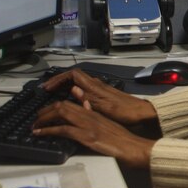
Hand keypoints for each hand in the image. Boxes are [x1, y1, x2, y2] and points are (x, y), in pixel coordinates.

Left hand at [33, 100, 154, 167]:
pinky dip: (48, 130)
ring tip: (35, 126)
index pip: (70, 103)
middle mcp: (90, 115)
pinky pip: (63, 129)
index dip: (54, 106)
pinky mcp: (87, 136)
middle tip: (36, 119)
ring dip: (44, 118)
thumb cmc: (124, 141)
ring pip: (60, 113)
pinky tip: (40, 134)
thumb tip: (82, 119)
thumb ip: (94, 121)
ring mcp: (88, 125)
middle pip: (62, 105)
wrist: (134, 148)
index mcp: (94, 113)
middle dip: (45, 111)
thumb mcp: (107, 127)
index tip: (46, 114)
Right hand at [41, 69, 158, 126]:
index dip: (58, 79)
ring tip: (53, 94)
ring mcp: (100, 89)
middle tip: (46, 90)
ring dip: (65, 85)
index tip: (48, 87)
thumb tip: (72, 89)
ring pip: (78, 82)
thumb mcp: (104, 107)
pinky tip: (70, 98)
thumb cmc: (124, 111)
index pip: (73, 74)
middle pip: (73, 76)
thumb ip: (87, 98)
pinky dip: (73, 90)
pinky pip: (83, 88)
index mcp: (94, 87)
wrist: (141, 113)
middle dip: (58, 81)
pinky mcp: (103, 94)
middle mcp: (96, 84)